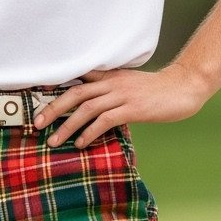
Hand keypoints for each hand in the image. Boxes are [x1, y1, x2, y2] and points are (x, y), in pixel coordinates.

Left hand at [33, 61, 210, 147]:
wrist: (183, 88)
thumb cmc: (157, 92)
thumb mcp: (130, 87)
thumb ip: (111, 93)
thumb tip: (93, 110)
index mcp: (110, 76)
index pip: (78, 79)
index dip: (57, 90)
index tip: (39, 102)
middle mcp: (112, 83)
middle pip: (75, 93)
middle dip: (53, 109)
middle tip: (37, 124)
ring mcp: (122, 94)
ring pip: (86, 108)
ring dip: (67, 125)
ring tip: (54, 141)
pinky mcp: (132, 108)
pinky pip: (105, 120)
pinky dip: (89, 132)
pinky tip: (80, 143)